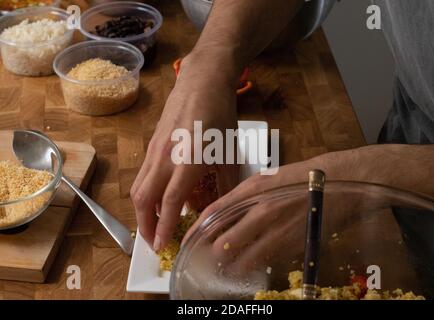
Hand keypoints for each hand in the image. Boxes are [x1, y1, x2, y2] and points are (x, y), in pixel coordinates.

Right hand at [131, 52, 239, 250]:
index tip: (162, 246)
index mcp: (187, 162)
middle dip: (144, 225)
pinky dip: (147, 191)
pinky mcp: (151, 142)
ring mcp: (154, 149)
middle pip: (143, 199)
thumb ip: (225, 184)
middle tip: (154, 240)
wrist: (202, 81)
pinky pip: (143, 174)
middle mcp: (165, 158)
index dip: (164, 228)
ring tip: (155, 223)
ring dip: (143, 210)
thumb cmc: (220, 115)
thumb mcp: (229, 152)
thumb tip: (220, 207)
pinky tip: (160, 195)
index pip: (170, 203)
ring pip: (139, 186)